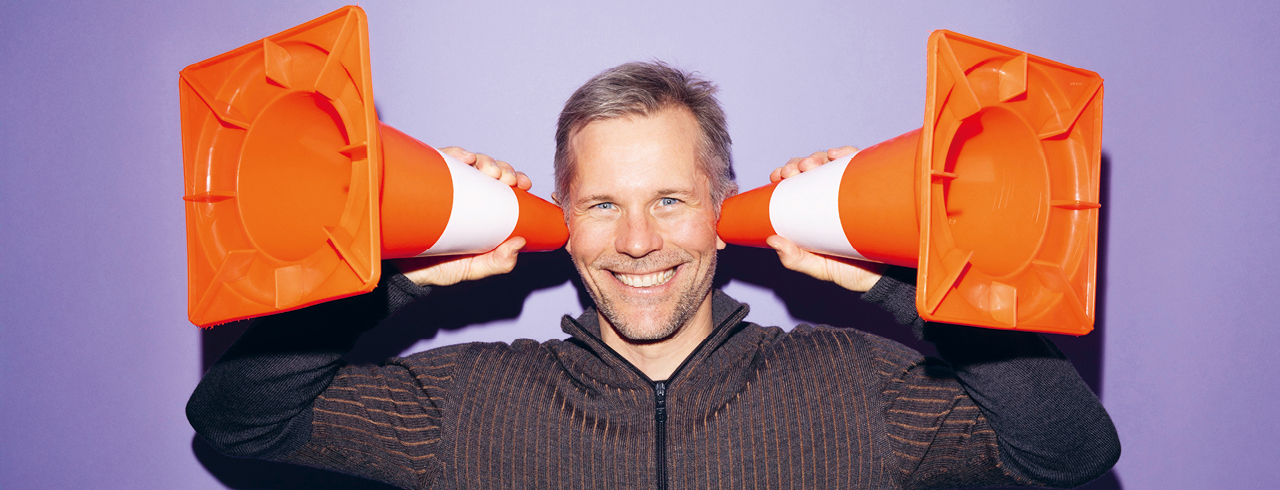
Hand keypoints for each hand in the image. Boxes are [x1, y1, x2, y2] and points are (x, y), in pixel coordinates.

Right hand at [392, 147, 531, 286]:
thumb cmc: (437, 267)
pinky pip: (437, 160)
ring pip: (467, 161)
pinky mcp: (422, 181)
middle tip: (505, 179)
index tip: (523, 184)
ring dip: (483, 159)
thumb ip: (498, 262)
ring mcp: (443, 185)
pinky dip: (453, 153)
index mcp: (481, 209)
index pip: (503, 186)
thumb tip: (519, 243)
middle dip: (502, 167)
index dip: (516, 178)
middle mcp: (464, 193)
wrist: (400, 272)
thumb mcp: (474, 267)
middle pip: (488, 169)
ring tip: (488, 170)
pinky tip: (464, 158)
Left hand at [764, 146, 885, 291]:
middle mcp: (830, 196)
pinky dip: (847, 153)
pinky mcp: (871, 188)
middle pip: (810, 169)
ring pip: (831, 162)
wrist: (884, 278)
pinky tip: (835, 155)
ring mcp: (851, 190)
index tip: (777, 176)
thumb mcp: (816, 266)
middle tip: (793, 171)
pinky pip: (860, 164)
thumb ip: (794, 258)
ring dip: (817, 157)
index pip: (794, 184)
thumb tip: (772, 240)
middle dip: (797, 164)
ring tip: (810, 164)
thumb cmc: (850, 270)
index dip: (783, 174)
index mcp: (812, 210)